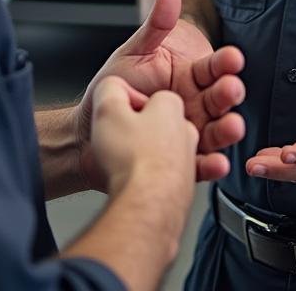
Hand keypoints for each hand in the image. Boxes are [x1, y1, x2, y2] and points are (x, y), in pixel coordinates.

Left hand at [76, 0, 245, 189]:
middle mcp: (196, 104)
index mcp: (191, 77)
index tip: (233, 58)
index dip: (225, 63)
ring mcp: (192, 131)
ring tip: (234, 126)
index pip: (214, 68)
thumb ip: (157, 25)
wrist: (91, 125)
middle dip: (228, 94)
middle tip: (233, 89)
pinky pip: (200, 163)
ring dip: (227, 130)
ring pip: (216, 131)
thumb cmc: (118, 83)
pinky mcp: (183, 158)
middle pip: (219, 99)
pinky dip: (210, 166)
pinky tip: (218, 164)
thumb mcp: (137, 51)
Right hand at [89, 76, 197, 205]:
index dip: (132, 107)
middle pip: (162, 124)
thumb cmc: (130, 158)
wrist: (145, 206)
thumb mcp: (106, 107)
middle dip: (143, 130)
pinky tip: (139, 182)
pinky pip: (169, 178)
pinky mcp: (185, 190)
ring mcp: (189, 163)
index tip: (120, 117)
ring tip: (128, 164)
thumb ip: (111, 89)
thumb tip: (114, 88)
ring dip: (148, 156)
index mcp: (171, 108)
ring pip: (166, 152)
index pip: (154, 99)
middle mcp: (187, 133)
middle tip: (123, 141)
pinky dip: (154, 180)